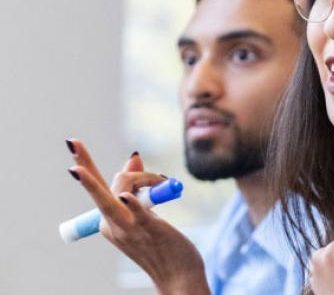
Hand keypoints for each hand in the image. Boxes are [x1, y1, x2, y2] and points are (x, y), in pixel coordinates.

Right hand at [65, 139, 210, 294]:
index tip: (74, 143)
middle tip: (72, 140)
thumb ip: (138, 189)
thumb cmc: (163, 246)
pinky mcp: (147, 229)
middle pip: (104, 187)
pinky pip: (137, 212)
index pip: (96, 190)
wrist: (178, 276)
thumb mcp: (147, 214)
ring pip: (119, 192)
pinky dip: (132, 202)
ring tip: (163, 180)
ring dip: (142, 178)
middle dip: (85, 164)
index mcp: (110, 222)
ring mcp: (128, 228)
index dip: (86, 167)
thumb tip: (133, 157)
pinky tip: (129, 197)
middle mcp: (112, 225)